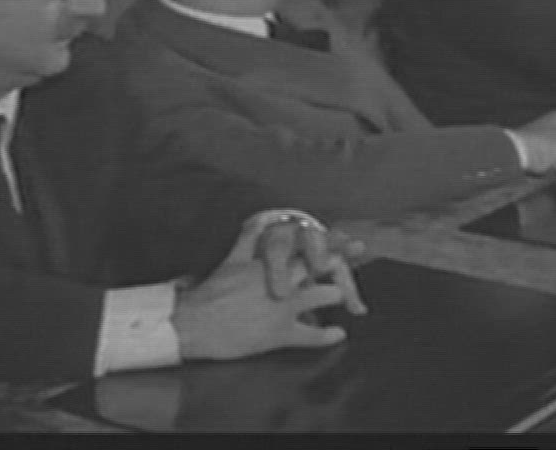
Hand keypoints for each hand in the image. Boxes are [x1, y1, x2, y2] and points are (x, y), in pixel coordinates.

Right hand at [172, 220, 352, 361]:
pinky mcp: (278, 334)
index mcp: (273, 262)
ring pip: (325, 296)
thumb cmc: (213, 292)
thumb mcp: (232, 261)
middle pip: (324, 265)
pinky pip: (311, 335)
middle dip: (344, 263)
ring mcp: (283, 308)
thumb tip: (259, 219)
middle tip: (360, 257)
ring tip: (350, 301)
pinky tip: (339, 334)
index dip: (334, 242)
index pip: (310, 246)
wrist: (195, 324)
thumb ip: (249, 239)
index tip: (353, 240)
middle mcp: (283, 282)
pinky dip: (327, 335)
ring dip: (340, 296)